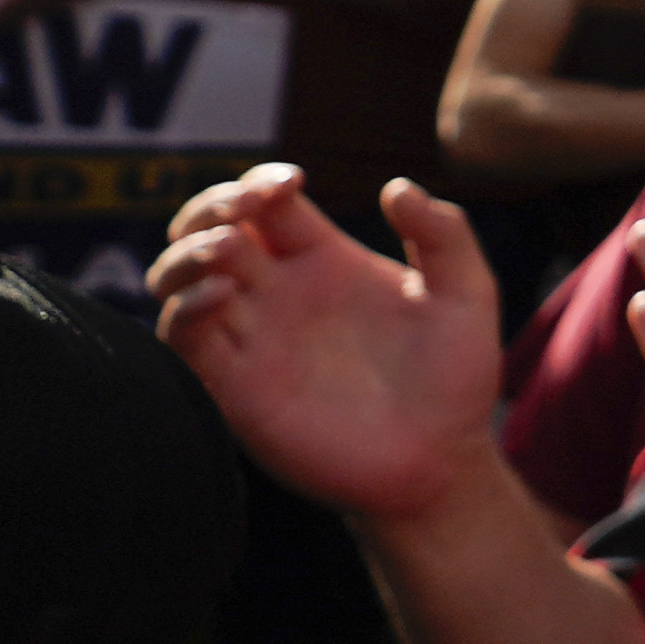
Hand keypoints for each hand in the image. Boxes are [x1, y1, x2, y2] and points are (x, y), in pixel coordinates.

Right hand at [148, 169, 505, 520]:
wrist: (441, 462)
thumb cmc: (454, 380)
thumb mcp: (466, 295)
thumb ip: (443, 235)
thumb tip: (396, 187)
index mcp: (321, 260)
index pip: (262, 202)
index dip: (260, 181)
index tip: (290, 183)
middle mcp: (275, 293)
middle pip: (208, 230)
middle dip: (210, 206)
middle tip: (242, 207)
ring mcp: (251, 337)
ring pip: (178, 279)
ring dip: (187, 253)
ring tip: (226, 250)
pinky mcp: (234, 386)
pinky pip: (181, 337)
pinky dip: (187, 307)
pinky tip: (224, 295)